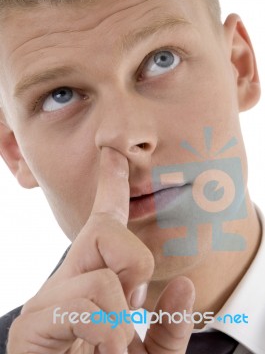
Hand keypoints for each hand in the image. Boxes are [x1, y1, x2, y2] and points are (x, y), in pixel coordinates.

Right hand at [7, 147, 194, 352]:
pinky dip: (107, 332)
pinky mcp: (31, 323)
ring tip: (108, 344)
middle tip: (130, 306)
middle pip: (106, 229)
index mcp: (96, 278)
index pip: (104, 222)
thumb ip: (170, 324)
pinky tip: (93, 350)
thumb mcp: (151, 353)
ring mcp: (47, 297)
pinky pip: (89, 303)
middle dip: (133, 262)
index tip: (113, 155)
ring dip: (122, 317)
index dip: (110, 185)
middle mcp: (69, 276)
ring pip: (106, 275)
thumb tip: (185, 285)